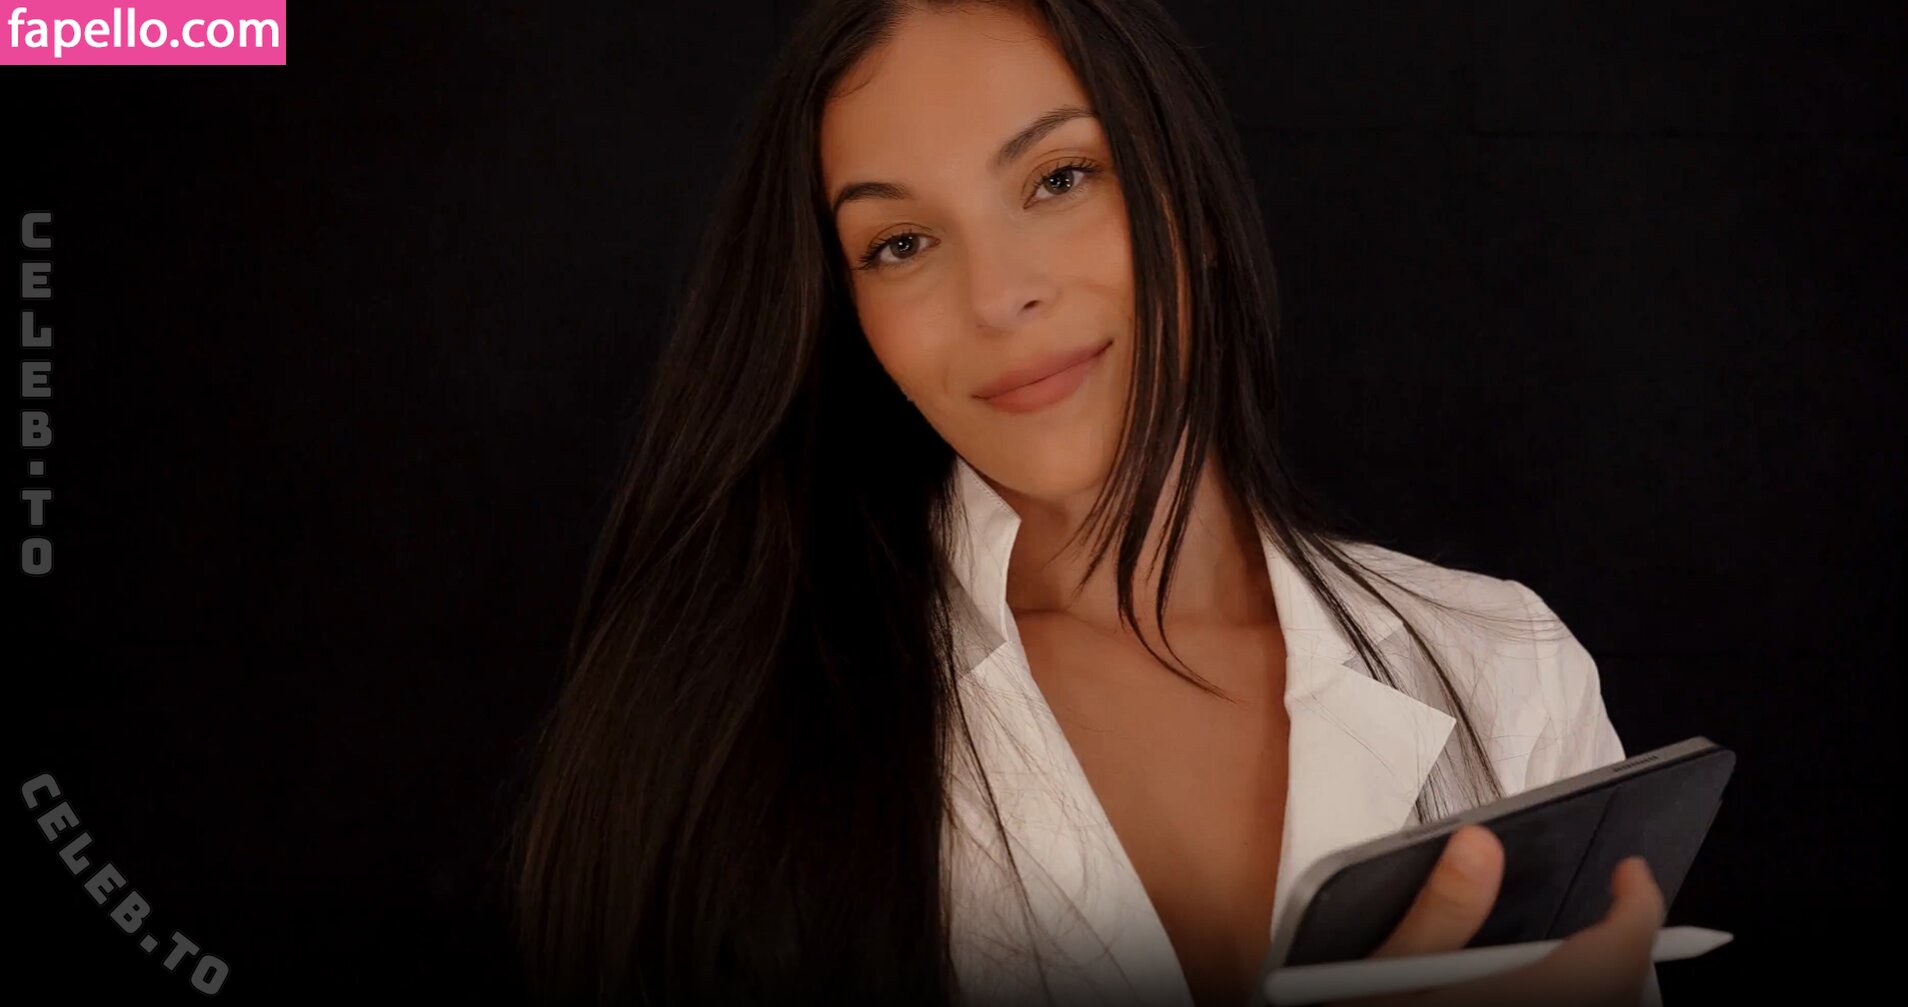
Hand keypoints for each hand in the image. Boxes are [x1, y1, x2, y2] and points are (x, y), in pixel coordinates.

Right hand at [1332, 824, 1665, 1006]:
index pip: (1616, 955)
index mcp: (1518, 1001)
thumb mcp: (1384, 975)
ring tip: (1579, 948)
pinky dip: (1576, 995)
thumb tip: (1478, 844)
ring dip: (1601, 980)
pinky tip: (1535, 984)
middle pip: (1618, 990)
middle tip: (1607, 909)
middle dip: (1622, 947)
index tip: (1630, 872)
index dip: (1638, 909)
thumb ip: (1437, 912)